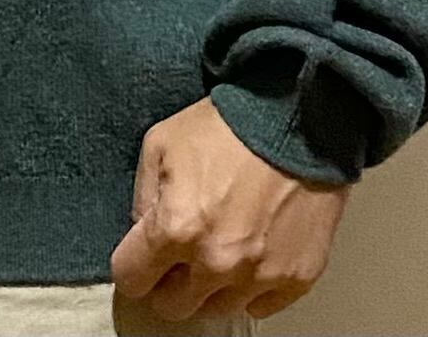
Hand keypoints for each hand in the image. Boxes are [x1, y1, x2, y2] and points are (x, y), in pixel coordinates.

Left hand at [110, 96, 350, 322]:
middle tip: (181, 250)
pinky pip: (260, 306)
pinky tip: (252, 250)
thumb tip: (142, 232)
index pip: (131, 279)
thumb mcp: (161, 142)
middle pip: (173, 306)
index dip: (132, 265)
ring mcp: (259, 276)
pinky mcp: (296, 278)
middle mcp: (216, 262)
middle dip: (170, 280)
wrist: (296, 119)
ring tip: (221, 244)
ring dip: (212, 285)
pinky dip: (252, 285)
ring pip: (217, 309)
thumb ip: (142, 196)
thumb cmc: (228, 125)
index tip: (141, 255)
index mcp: (176, 228)